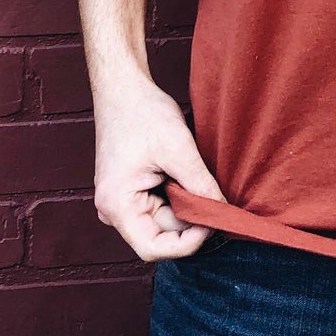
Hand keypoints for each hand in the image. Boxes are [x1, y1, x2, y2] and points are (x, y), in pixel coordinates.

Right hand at [92, 74, 226, 261]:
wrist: (122, 87)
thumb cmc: (142, 112)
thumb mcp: (178, 148)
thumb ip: (200, 183)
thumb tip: (222, 210)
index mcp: (117, 205)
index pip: (153, 248)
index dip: (187, 243)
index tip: (213, 222)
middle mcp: (113, 210)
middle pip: (160, 233)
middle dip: (190, 219)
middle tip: (216, 197)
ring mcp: (120, 201)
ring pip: (162, 219)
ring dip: (184, 204)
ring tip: (196, 176)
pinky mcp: (130, 190)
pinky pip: (157, 204)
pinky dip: (177, 194)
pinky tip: (185, 173)